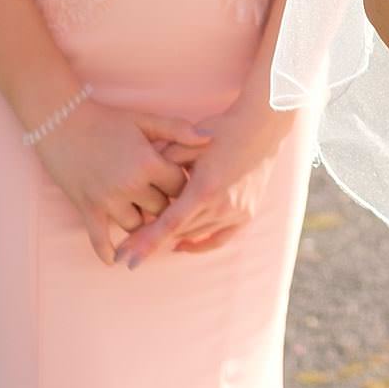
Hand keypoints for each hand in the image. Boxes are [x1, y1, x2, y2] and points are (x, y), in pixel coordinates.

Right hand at [31, 101, 210, 264]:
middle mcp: (130, 185)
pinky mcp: (87, 208)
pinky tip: (115, 259)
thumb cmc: (107, 120)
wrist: (62, 123)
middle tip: (167, 205)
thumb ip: (178, 130)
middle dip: (165, 207)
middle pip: (160, 210)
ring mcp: (107, 200)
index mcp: (148, 163)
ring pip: (135, 225)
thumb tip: (210, 138)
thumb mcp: (145, 120)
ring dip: (140, 223)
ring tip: (145, 220)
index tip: (184, 185)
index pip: (179, 187)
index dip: (184, 186)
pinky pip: (99, 239)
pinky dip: (107, 251)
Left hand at [115, 96, 297, 267]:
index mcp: (205, 188)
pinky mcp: (246, 215)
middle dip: (151, 242)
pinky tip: (182, 244)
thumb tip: (141, 184)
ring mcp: (236, 213)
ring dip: (173, 238)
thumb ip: (163, 164)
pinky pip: (219, 239)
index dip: (146, 243)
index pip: (169, 224)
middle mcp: (222, 206)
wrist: (261, 128)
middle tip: (127, 251)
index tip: (127, 259)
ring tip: (150, 240)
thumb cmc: (222, 130)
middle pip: (179, 233)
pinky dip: (199, 244)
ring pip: (195, 235)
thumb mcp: (187, 142)